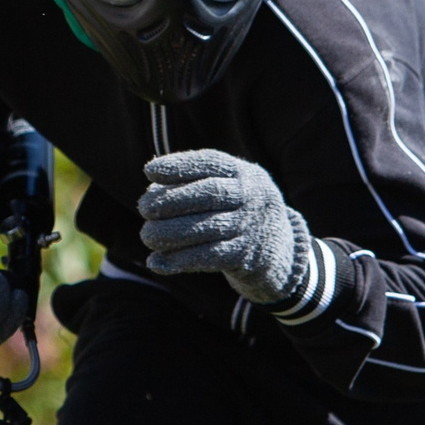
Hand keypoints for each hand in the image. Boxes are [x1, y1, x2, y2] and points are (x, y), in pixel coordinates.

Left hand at [138, 149, 314, 305]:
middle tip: (143, 208)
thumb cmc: (238, 214)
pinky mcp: (247, 257)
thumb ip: (195, 187)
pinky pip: (209, 257)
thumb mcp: (229, 192)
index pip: (211, 163)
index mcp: (245, 174)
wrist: (280, 251)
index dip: (179, 165)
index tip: (149, 171)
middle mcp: (253, 196)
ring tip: (147, 236)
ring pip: (207, 227)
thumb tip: (151, 191)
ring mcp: (252, 227)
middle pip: (210, 193)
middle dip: (172, 199)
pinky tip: (156, 262)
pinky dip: (180, 260)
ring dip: (170, 233)